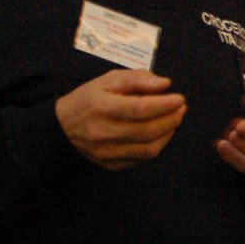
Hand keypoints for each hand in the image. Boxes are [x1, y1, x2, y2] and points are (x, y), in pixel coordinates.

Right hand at [55, 69, 186, 170]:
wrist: (62, 127)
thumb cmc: (89, 99)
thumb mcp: (109, 80)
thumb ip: (137, 79)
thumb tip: (165, 84)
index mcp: (102, 107)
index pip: (141, 109)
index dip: (165, 105)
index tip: (179, 99)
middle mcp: (103, 132)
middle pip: (148, 131)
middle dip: (171, 119)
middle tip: (181, 109)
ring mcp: (107, 152)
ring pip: (148, 149)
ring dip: (168, 134)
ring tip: (174, 120)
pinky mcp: (111, 164)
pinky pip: (141, 159)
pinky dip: (157, 146)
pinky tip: (161, 134)